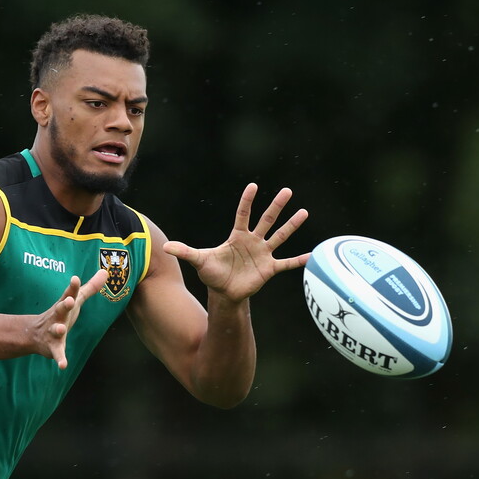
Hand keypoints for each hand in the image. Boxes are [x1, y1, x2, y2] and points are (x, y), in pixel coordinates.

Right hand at [34, 269, 107, 368]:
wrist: (34, 334)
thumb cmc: (60, 314)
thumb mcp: (75, 301)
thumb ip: (91, 287)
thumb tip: (106, 271)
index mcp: (64, 305)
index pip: (69, 294)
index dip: (72, 287)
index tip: (75, 279)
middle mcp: (57, 316)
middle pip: (60, 309)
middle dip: (63, 304)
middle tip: (68, 300)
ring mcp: (53, 332)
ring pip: (55, 330)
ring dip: (58, 329)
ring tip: (61, 329)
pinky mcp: (53, 348)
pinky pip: (57, 353)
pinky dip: (60, 359)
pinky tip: (63, 365)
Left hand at [164, 184, 308, 301]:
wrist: (224, 292)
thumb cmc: (212, 273)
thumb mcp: (199, 260)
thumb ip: (185, 251)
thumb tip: (166, 247)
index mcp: (237, 236)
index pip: (243, 214)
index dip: (247, 201)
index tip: (253, 186)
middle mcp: (253, 241)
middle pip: (266, 220)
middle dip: (276, 206)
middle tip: (287, 191)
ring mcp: (263, 253)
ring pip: (279, 236)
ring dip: (291, 225)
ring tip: (304, 212)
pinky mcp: (269, 268)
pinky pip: (286, 263)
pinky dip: (298, 261)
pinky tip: (312, 255)